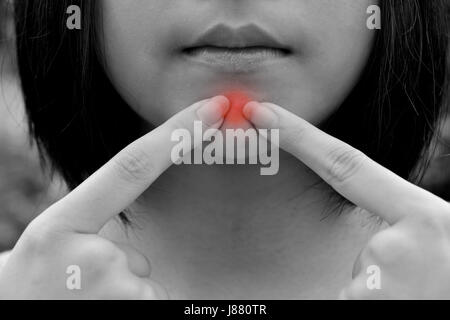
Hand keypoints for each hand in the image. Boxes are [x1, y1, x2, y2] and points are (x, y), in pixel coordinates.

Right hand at [0, 96, 229, 298]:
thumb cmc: (32, 281)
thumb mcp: (53, 241)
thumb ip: (94, 224)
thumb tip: (141, 242)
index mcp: (63, 225)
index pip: (132, 166)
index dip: (177, 134)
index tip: (215, 108)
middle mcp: (91, 256)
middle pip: (138, 254)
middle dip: (119, 274)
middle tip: (74, 291)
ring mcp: (113, 290)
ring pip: (143, 282)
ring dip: (121, 293)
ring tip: (81, 305)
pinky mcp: (137, 312)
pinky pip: (152, 302)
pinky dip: (132, 309)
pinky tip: (97, 312)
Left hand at [243, 101, 449, 299]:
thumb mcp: (439, 237)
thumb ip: (398, 223)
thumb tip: (366, 234)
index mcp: (423, 215)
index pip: (344, 164)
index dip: (298, 136)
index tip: (262, 114)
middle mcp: (399, 245)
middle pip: (355, 245)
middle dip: (376, 266)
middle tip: (415, 285)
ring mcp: (381, 282)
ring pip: (355, 279)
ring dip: (379, 291)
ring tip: (416, 298)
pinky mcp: (361, 308)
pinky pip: (349, 302)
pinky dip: (372, 305)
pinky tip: (401, 305)